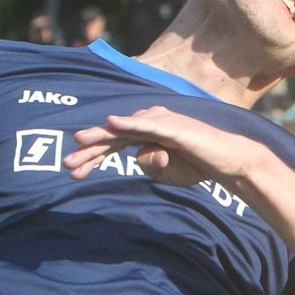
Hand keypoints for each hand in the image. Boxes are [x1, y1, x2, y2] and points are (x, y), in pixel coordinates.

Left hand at [66, 106, 261, 187]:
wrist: (227, 163)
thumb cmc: (196, 165)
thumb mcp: (164, 172)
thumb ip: (147, 164)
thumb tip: (137, 156)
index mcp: (146, 133)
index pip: (113, 143)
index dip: (93, 156)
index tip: (74, 172)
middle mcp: (150, 121)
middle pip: (113, 135)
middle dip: (89, 149)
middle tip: (67, 164)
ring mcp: (161, 121)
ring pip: (124, 130)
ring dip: (101, 137)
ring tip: (79, 142)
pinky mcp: (173, 127)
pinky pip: (146, 125)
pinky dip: (129, 123)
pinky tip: (111, 123)